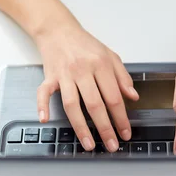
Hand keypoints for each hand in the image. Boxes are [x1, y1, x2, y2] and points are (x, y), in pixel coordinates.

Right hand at [34, 16, 138, 152]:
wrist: (60, 30)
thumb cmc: (85, 44)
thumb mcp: (110, 55)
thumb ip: (122, 76)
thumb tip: (133, 97)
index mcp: (100, 64)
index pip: (114, 96)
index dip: (121, 117)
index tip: (125, 132)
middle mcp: (82, 70)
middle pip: (95, 104)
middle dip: (105, 128)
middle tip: (112, 145)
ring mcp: (65, 74)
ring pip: (72, 104)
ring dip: (80, 127)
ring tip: (89, 144)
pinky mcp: (50, 76)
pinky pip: (43, 92)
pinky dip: (42, 106)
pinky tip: (45, 119)